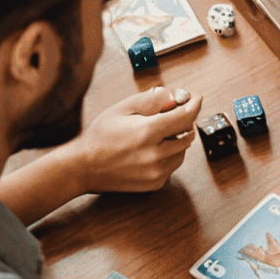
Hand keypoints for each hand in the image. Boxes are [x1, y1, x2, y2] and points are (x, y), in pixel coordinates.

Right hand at [67, 87, 203, 194]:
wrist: (82, 167)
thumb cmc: (100, 136)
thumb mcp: (122, 109)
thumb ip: (150, 100)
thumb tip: (171, 95)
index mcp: (148, 132)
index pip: (185, 117)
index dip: (194, 105)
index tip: (197, 98)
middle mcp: (155, 154)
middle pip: (188, 134)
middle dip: (183, 122)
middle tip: (170, 116)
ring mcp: (156, 172)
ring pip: (183, 151)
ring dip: (177, 140)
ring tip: (156, 136)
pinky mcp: (154, 184)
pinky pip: (172, 165)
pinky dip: (169, 156)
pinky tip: (150, 151)